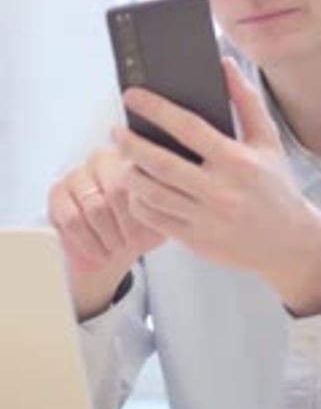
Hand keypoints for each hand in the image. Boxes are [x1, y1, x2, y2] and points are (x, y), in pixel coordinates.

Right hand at [48, 147, 164, 318]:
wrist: (112, 253)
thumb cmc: (140, 229)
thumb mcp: (162, 217)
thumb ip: (169, 202)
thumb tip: (174, 201)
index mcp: (131, 155)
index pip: (139, 178)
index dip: (144, 210)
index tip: (147, 231)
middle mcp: (101, 158)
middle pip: (115, 192)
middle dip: (125, 225)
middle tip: (131, 244)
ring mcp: (76, 173)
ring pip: (93, 207)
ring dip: (107, 235)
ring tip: (117, 248)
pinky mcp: (57, 193)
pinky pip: (72, 218)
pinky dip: (88, 241)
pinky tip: (99, 251)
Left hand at [114, 58, 320, 314]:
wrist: (289, 242)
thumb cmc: (276, 187)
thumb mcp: (268, 141)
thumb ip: (246, 101)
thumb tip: (224, 65)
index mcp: (237, 160)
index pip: (188, 127)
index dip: (156, 109)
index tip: (133, 97)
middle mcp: (220, 190)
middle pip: (160, 163)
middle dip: (131, 144)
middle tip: (117, 131)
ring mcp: (206, 218)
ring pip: (152, 193)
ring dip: (131, 174)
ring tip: (125, 160)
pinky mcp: (197, 240)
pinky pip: (156, 220)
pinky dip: (140, 203)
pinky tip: (138, 190)